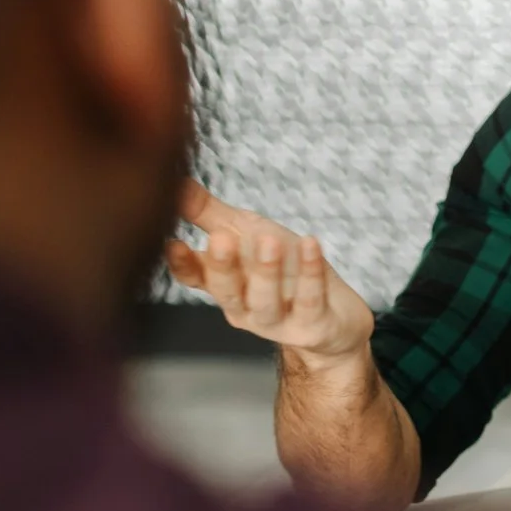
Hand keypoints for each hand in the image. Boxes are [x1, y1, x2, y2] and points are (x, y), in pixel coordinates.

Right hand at [165, 179, 373, 362]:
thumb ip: (209, 213)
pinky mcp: (312, 327)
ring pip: (265, 302)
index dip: (183, 264)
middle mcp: (245, 307)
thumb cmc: (286, 268)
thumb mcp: (247, 234)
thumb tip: (175, 182)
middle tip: (222, 239)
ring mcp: (278, 321)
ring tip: (269, 241)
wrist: (337, 314)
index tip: (174, 243)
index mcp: (225, 284)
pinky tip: (311, 244)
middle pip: (227, 291)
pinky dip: (311, 272)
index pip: (195, 277)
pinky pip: (309, 300)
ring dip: (266, 272)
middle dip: (223, 267)